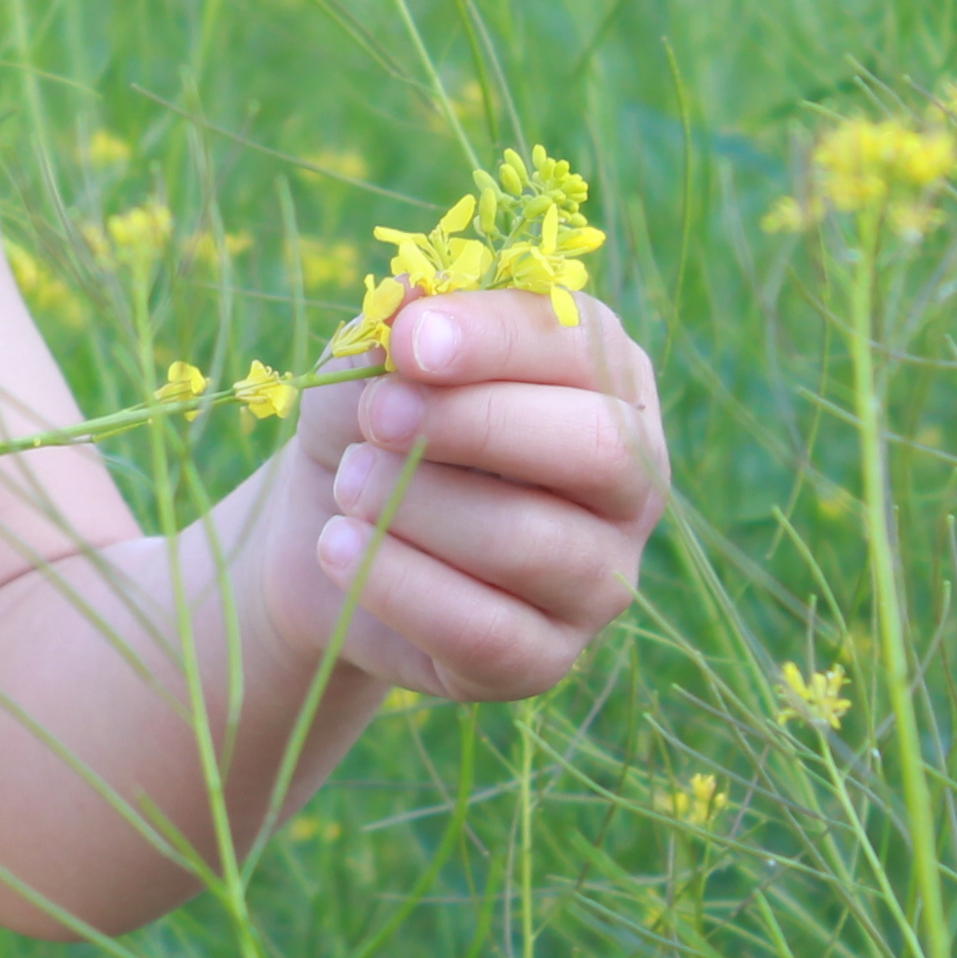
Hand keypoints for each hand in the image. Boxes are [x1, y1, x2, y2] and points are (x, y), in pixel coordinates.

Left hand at [253, 292, 667, 700]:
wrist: (328, 533)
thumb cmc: (372, 424)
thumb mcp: (373, 363)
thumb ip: (397, 332)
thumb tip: (411, 299)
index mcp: (604, 381)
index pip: (584, 345)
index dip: (497, 338)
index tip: (408, 341)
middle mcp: (628, 482)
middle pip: (599, 448)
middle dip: (476, 424)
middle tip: (377, 416)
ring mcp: (600, 578)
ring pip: (534, 543)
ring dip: (418, 504)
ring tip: (346, 483)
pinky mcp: (547, 658)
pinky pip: (488, 632)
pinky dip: (399, 584)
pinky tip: (338, 547)